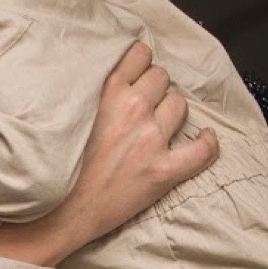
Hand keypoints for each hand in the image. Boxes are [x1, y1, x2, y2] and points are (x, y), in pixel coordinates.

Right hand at [0, 43, 218, 267]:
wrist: (60, 212)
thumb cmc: (60, 167)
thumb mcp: (71, 116)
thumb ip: (96, 95)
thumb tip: (119, 80)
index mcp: (108, 94)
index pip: (141, 56)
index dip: (141, 65)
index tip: (137, 76)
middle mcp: (133, 110)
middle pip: (162, 78)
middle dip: (155, 89)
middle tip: (142, 108)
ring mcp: (151, 140)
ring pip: (180, 104)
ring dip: (171, 112)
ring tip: (158, 126)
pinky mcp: (163, 171)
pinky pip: (202, 150)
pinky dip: (207, 144)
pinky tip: (203, 139)